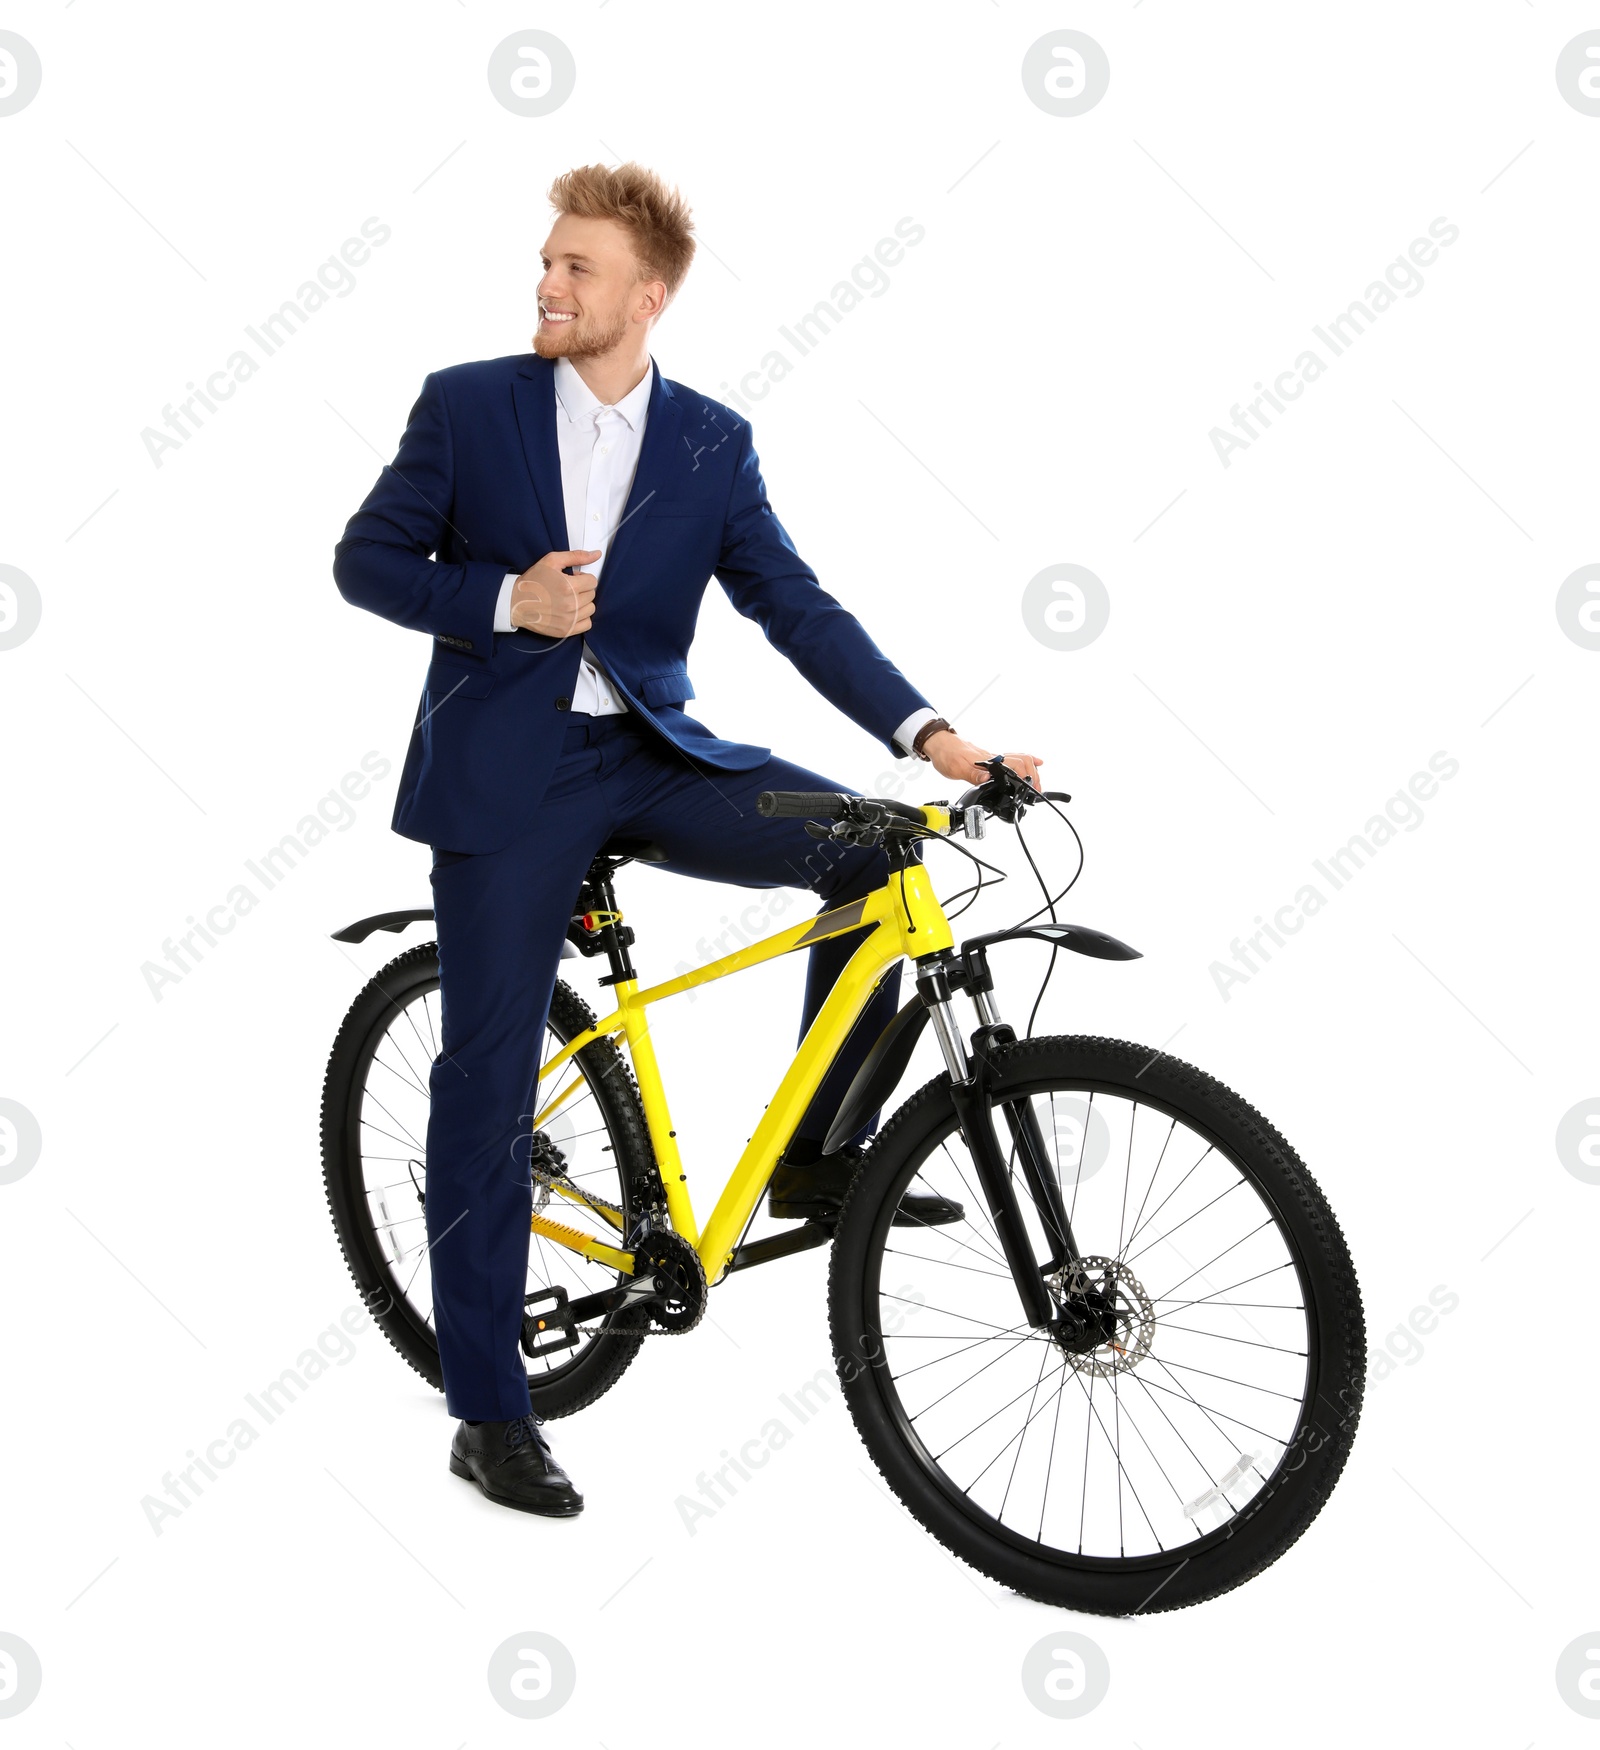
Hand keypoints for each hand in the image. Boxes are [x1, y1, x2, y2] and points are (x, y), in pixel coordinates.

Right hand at [509, 550, 600, 637]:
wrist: (515, 602)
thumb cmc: (533, 581)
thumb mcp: (552, 561)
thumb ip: (576, 556)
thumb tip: (596, 554)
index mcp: (569, 587)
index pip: (592, 581)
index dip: (582, 577)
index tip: (572, 578)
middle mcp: (571, 605)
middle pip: (592, 594)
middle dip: (582, 589)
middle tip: (567, 588)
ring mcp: (569, 620)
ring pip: (591, 609)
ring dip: (583, 603)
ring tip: (569, 600)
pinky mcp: (566, 630)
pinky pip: (587, 624)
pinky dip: (582, 618)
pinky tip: (571, 612)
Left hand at [923, 730, 1042, 790]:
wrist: (939, 745)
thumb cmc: (947, 755)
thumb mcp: (957, 769)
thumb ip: (974, 775)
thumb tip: (988, 780)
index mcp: (989, 761)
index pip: (1015, 765)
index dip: (1027, 776)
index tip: (1032, 788)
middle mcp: (994, 757)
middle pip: (1023, 761)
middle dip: (1034, 775)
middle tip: (1037, 790)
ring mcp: (994, 757)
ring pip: (1020, 758)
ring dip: (1032, 769)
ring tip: (1038, 782)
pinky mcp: (990, 759)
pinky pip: (1012, 758)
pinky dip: (1025, 761)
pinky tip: (1033, 763)